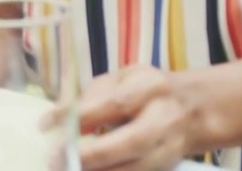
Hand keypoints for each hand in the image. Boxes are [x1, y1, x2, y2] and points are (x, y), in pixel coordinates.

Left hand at [67, 65, 193, 170]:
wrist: (197, 110)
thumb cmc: (146, 91)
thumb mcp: (122, 79)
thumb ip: (93, 96)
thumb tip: (60, 118)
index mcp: (152, 87)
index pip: (114, 102)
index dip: (80, 115)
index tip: (45, 124)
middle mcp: (166, 118)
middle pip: (132, 141)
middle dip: (92, 155)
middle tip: (55, 160)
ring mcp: (172, 148)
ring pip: (137, 168)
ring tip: (66, 170)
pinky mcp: (169, 168)